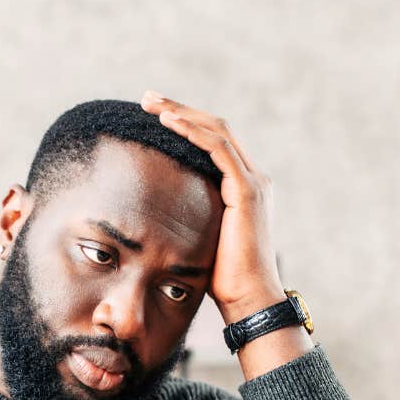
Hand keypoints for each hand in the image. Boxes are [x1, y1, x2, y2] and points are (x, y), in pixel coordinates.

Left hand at [140, 89, 282, 322]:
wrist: (248, 300)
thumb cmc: (222, 280)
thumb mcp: (200, 239)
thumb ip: (190, 219)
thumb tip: (159, 219)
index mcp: (242, 187)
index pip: (213, 142)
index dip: (184, 124)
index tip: (154, 115)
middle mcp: (252, 178)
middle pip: (215, 127)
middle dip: (179, 109)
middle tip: (147, 99)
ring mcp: (252, 182)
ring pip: (216, 131)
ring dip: (182, 113)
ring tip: (151, 104)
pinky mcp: (247, 191)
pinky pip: (218, 149)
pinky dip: (193, 132)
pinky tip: (169, 123)